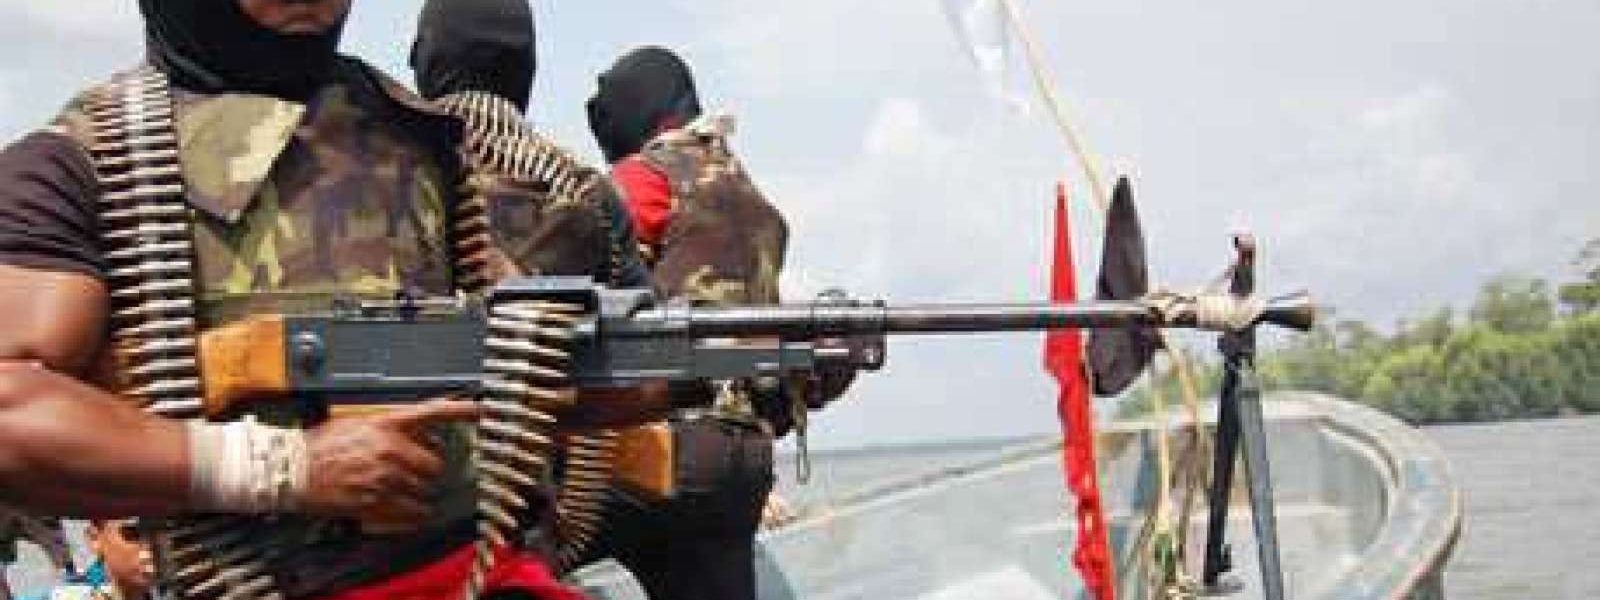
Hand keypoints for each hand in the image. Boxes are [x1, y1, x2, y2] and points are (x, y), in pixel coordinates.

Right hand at [298, 399, 478, 525]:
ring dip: (417, 492)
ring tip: (399, 490)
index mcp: (386, 424)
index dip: (461, 411)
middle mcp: (391, 448)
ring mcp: (386, 476)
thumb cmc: (320, 446)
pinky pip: (411, 511)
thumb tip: (419, 434)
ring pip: (423, 489)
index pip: (432, 412)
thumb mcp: (357, 423)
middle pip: (434, 464)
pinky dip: (414, 513)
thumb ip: (390, 427)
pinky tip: (408, 510)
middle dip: (427, 470)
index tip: (482, 411)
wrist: (292, 468)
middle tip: (413, 472)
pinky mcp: (377, 500)